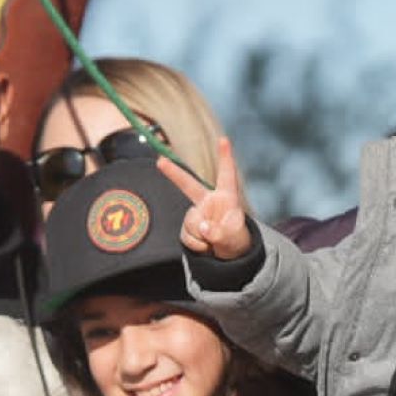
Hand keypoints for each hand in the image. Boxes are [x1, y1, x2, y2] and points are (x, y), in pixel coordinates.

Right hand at [159, 138, 252, 260]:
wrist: (226, 256)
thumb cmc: (235, 240)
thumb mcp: (233, 238)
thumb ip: (219, 232)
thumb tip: (203, 227)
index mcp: (226, 198)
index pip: (226, 175)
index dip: (225, 157)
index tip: (224, 139)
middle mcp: (209, 202)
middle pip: (189, 185)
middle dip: (174, 173)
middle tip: (160, 161)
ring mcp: (197, 213)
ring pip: (191, 221)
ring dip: (201, 235)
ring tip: (213, 243)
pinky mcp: (188, 227)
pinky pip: (186, 234)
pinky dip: (196, 244)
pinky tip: (206, 246)